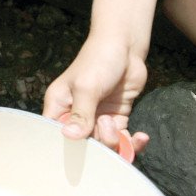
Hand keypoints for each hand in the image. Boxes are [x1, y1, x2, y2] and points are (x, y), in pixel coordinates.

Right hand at [42, 35, 150, 154]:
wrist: (125, 47)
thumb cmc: (98, 60)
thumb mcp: (87, 87)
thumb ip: (81, 114)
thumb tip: (69, 137)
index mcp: (59, 106)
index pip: (55, 135)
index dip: (66, 147)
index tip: (82, 149)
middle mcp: (76, 115)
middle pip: (83, 145)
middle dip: (98, 143)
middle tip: (107, 126)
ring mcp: (97, 118)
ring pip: (104, 146)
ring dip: (115, 142)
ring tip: (117, 122)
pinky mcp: (116, 118)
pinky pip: (123, 140)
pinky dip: (133, 144)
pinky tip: (140, 136)